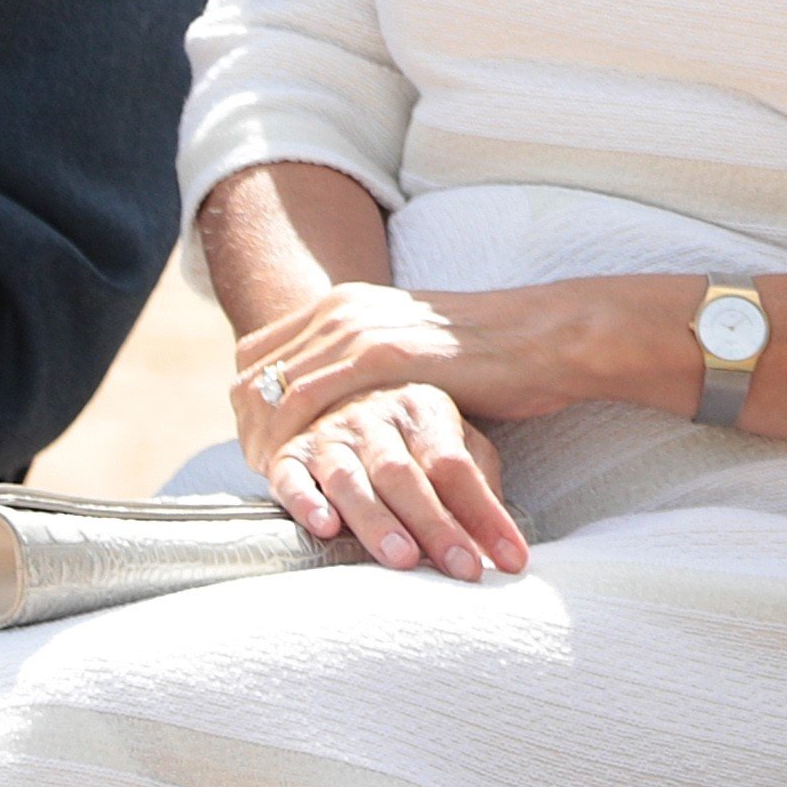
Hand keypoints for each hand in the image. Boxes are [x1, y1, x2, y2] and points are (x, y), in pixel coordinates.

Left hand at [232, 277, 642, 468]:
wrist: (541, 338)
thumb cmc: (488, 357)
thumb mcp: (410, 350)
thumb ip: (369, 363)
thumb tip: (340, 399)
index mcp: (342, 303)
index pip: (257, 353)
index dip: (247, 403)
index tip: (259, 445)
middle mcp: (339, 309)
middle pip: (251, 374)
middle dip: (244, 428)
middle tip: (259, 474)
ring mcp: (356, 329)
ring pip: (270, 390)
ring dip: (260, 441)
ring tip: (270, 484)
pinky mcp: (378, 355)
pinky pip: (306, 402)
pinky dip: (290, 440)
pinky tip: (294, 474)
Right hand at [264, 379, 528, 578]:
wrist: (328, 398)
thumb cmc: (406, 438)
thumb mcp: (452, 442)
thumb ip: (478, 483)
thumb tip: (504, 541)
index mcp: (421, 410)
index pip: (456, 465)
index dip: (485, 513)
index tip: (512, 560)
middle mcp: (373, 418)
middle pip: (404, 474)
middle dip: (435, 525)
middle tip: (463, 569)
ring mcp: (329, 436)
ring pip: (350, 479)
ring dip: (376, 520)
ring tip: (403, 560)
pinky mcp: (288, 456)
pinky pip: (292, 479)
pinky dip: (306, 503)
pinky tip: (325, 528)